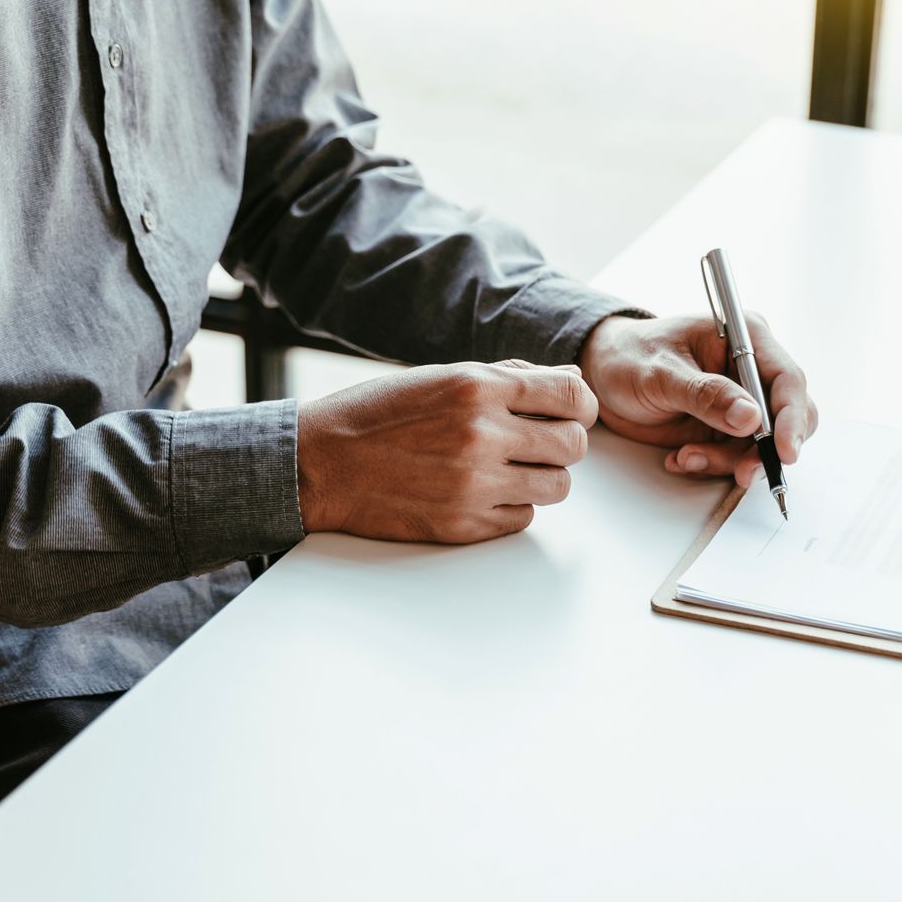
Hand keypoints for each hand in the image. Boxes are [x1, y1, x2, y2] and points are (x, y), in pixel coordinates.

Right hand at [296, 361, 595, 541]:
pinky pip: (523, 518)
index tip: (571, 411)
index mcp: (477, 388)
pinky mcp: (463, 525)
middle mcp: (481, 435)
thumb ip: (510, 377)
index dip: (580, 404)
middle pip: (574, 445)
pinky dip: (513, 506)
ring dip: (543, 476)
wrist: (321, 464)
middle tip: (541, 442)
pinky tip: (483, 491)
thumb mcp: (443, 377)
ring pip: (557, 486)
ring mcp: (474, 484)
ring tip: (512, 467)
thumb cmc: (381, 415)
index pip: (572, 394)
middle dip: (565, 442)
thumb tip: (569, 377)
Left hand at [578, 314, 817, 487]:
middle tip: (741, 472)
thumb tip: (751, 417)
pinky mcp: (726, 427)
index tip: (783, 451)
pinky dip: (712, 464)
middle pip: (787, 417)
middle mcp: (751, 369)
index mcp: (746, 338)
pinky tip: (681, 456)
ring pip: (761, 445)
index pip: (787, 380)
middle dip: (764, 449)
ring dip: (728, 461)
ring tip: (686, 457)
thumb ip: (706, 395)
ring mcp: (740, 401)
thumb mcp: (661, 373)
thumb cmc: (628, 357)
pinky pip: (736, 456)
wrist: (602, 375)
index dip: (792, 418)